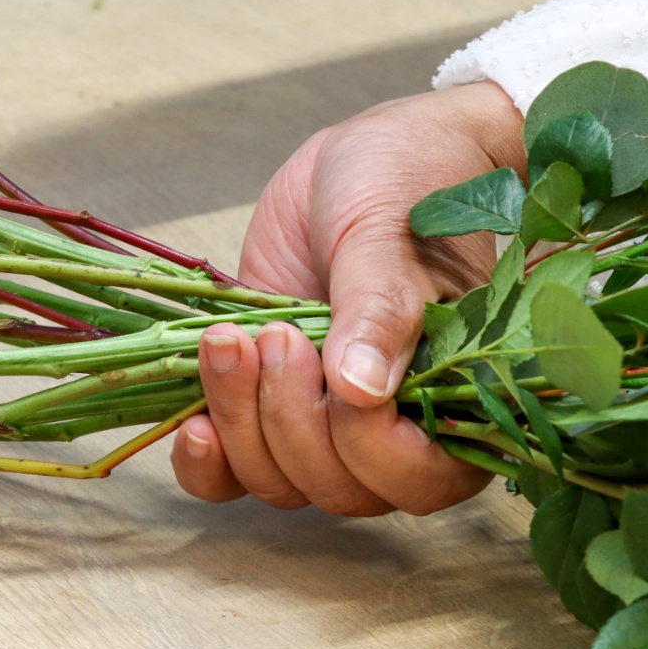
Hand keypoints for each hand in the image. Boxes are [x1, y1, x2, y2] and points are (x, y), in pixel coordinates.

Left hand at [171, 82, 526, 515]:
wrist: (358, 160)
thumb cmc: (407, 182)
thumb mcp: (389, 232)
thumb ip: (381, 308)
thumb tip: (362, 391)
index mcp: (456, 399)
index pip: (415, 477)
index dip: (367, 446)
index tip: (331, 370)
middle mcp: (394, 431)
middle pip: (335, 488)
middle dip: (290, 420)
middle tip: (277, 335)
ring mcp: (323, 424)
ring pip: (277, 481)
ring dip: (240, 421)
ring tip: (228, 342)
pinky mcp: (263, 406)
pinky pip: (230, 473)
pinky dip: (205, 462)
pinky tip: (192, 423)